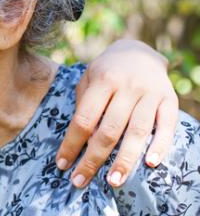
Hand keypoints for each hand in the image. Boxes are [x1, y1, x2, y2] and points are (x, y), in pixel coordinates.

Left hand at [55, 39, 177, 187]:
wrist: (138, 51)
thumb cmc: (106, 72)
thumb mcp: (87, 80)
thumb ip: (83, 106)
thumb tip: (80, 140)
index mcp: (102, 81)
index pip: (84, 118)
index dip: (71, 143)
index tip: (62, 164)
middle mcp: (127, 87)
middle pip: (109, 130)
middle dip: (93, 159)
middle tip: (80, 181)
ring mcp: (150, 93)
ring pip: (138, 131)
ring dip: (125, 159)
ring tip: (113, 181)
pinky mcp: (170, 100)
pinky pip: (167, 126)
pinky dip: (160, 145)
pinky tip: (150, 163)